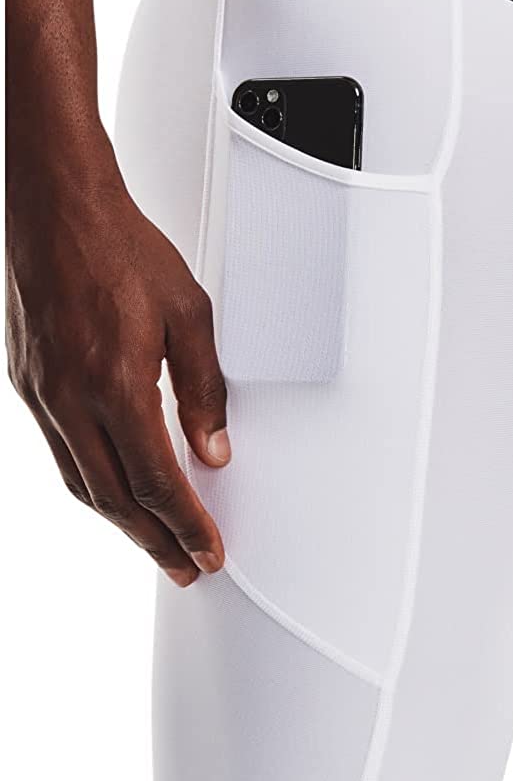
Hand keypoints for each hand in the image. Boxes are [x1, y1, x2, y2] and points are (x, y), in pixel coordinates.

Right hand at [7, 148, 229, 587]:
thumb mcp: (189, 314)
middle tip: (185, 569)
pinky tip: (115, 492)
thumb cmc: (124, 250)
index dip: (186, 525)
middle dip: (156, 542)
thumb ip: (205, 388)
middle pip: (117, 499)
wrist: (58, 211)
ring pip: (83, 484)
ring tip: (155, 544)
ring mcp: (44, 395)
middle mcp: (73, 399)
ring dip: (122, 523)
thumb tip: (214, 450)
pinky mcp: (29, 384)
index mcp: (118, 383)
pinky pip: (62, 455)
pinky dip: (94, 485)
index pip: (158, 481)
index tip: (209, 552)